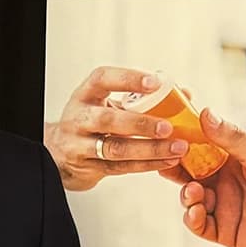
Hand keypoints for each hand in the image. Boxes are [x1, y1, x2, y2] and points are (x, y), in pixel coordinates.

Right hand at [43, 67, 185, 190]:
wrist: (61, 153)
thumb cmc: (93, 122)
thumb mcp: (108, 104)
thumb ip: (142, 98)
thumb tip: (185, 93)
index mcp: (86, 94)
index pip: (102, 79)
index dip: (128, 79)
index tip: (156, 82)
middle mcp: (79, 117)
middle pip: (108, 120)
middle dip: (141, 124)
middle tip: (168, 127)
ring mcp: (79, 144)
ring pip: (115, 148)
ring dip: (149, 149)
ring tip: (177, 147)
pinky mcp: (88, 167)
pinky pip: (120, 167)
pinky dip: (146, 164)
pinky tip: (167, 160)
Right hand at [160, 109, 245, 246]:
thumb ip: (232, 137)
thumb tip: (207, 115)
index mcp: (231, 162)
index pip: (199, 150)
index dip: (184, 145)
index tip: (171, 138)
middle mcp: (224, 183)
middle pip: (189, 175)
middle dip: (176, 171)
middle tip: (168, 164)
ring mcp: (223, 206)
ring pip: (190, 200)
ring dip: (185, 195)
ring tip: (193, 191)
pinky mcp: (224, 230)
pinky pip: (200, 225)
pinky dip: (193, 218)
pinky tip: (196, 211)